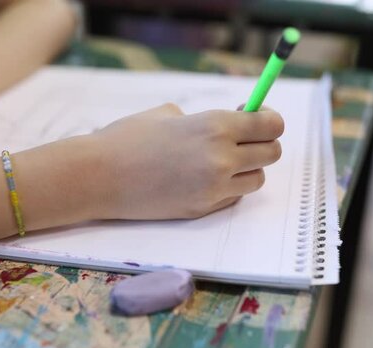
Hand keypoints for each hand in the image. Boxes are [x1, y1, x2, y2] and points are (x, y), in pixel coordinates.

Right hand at [90, 103, 283, 219]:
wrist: (99, 175)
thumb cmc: (129, 137)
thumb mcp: (169, 114)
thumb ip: (207, 120)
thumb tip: (235, 123)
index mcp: (216, 125)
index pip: (272, 125)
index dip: (270, 120)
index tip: (260, 118)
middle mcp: (222, 157)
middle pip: (273, 153)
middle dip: (263, 144)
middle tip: (244, 140)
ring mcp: (214, 187)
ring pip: (257, 179)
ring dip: (247, 169)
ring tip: (222, 161)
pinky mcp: (203, 209)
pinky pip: (233, 196)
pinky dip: (228, 187)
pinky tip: (204, 178)